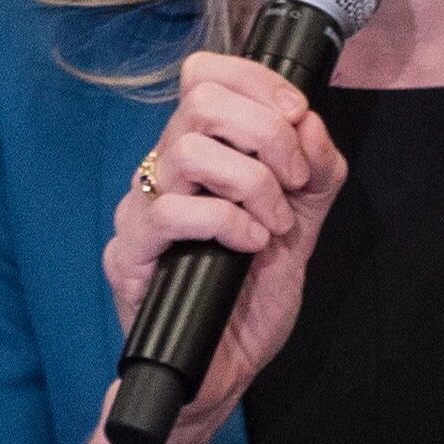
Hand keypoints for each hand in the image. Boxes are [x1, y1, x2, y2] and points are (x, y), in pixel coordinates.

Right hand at [103, 50, 347, 443]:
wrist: (222, 370)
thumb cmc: (250, 294)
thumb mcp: (303, 222)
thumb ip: (316, 170)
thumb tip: (309, 124)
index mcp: (201, 152)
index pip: (205, 74)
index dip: (256, 81)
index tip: (297, 117)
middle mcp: (164, 171)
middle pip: (200, 101)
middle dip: (265, 131)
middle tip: (293, 179)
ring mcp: (141, 210)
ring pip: (186, 151)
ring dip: (252, 183)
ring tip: (273, 224)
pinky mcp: (128, 254)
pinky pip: (172, 212)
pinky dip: (227, 223)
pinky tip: (251, 246)